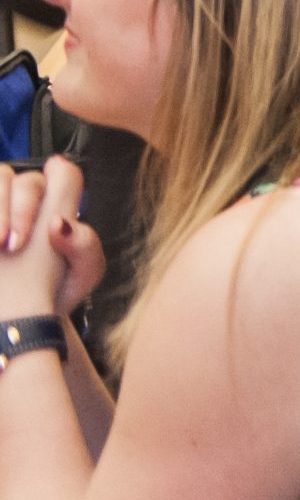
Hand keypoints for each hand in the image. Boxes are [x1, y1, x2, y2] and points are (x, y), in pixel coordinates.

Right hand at [0, 156, 100, 322]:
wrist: (25, 325)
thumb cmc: (57, 292)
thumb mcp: (84, 274)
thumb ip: (85, 246)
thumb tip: (60, 224)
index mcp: (59, 207)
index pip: (62, 174)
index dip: (58, 183)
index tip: (50, 218)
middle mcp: (24, 202)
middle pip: (21, 180)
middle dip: (19, 210)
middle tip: (15, 246)